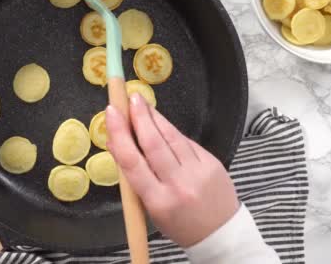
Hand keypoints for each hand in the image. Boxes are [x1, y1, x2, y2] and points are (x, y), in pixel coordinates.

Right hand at [105, 94, 239, 246]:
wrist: (219, 233)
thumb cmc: (178, 222)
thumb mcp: (149, 206)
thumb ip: (133, 175)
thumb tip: (115, 141)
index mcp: (158, 200)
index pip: (133, 162)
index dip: (120, 133)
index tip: (111, 113)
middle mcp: (179, 184)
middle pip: (153, 143)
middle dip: (139, 117)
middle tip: (128, 97)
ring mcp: (198, 172)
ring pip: (171, 137)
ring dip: (154, 117)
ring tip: (141, 103)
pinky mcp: (212, 163)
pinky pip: (187, 142)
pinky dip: (171, 130)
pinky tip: (160, 122)